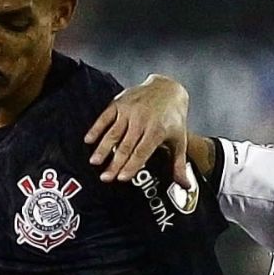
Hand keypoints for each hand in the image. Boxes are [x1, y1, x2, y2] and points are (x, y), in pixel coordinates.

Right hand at [86, 74, 191, 188]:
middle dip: (114, 163)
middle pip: (125, 146)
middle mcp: (142, 120)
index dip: (131, 166)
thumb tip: (185, 186)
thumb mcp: (179, 140)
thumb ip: (179, 165)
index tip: (121, 178)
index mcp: (157, 130)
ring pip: (113, 133)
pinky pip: (105, 117)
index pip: (141, 152)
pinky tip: (88, 140)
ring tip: (94, 162)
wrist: (168, 88)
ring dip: (102, 148)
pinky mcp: (119, 103)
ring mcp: (129, 110)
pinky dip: (96, 129)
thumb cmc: (173, 118)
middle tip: (105, 177)